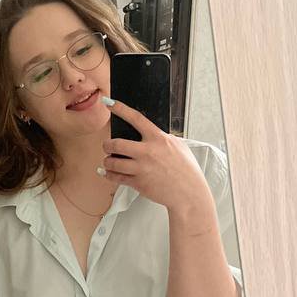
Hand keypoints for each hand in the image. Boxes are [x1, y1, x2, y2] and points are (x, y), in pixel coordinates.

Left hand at [100, 98, 214, 224]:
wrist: (189, 193)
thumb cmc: (186, 169)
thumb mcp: (178, 146)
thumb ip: (161, 139)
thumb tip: (148, 133)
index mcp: (158, 139)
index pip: (136, 118)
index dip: (120, 109)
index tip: (109, 103)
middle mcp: (147, 152)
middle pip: (116, 143)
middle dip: (107, 145)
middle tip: (107, 146)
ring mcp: (142, 169)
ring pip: (112, 162)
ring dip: (107, 161)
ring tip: (108, 161)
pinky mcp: (138, 183)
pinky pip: (116, 178)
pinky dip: (109, 174)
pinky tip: (108, 172)